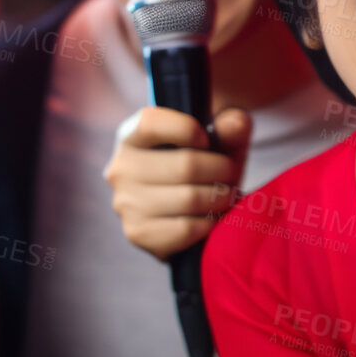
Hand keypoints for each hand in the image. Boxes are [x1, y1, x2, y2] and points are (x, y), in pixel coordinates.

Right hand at [106, 106, 250, 260]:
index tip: (207, 140)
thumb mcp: (220, 141)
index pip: (150, 122)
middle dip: (222, 170)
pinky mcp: (138, 233)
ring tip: (226, 195)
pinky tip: (210, 218)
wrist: (191, 212)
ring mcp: (125, 204)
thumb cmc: (205, 166)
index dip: (187, 129)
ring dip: (220, 198)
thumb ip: (231, 126)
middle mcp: (121, 169)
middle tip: (231, 175)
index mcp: (131, 136)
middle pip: (186, 165)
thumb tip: (235, 125)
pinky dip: (208, 224)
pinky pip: (186, 229)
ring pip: (189, 199)